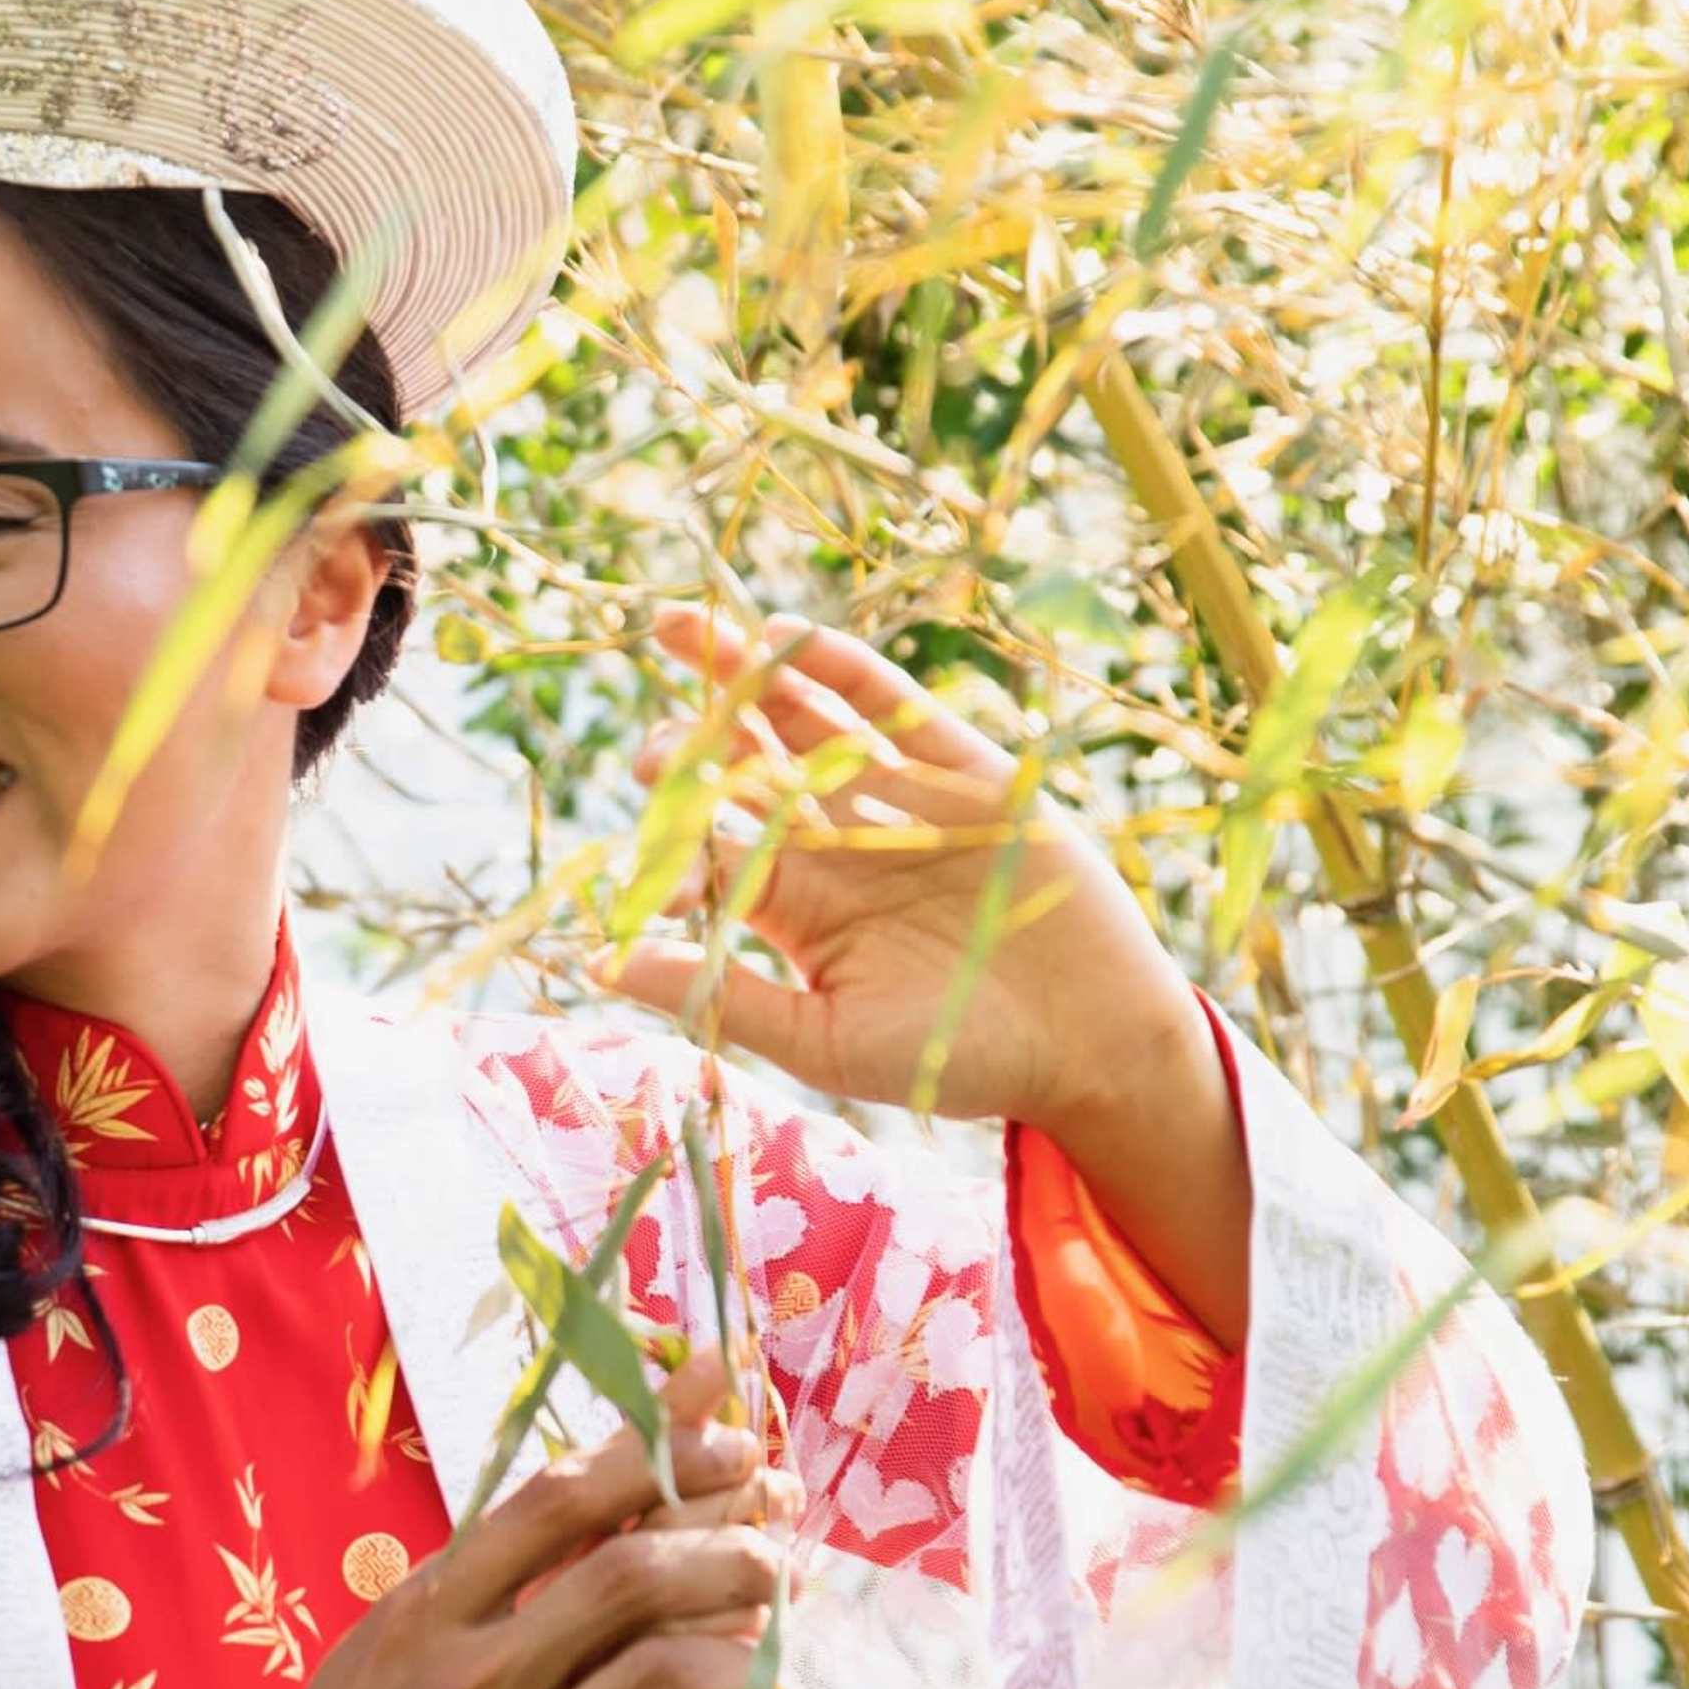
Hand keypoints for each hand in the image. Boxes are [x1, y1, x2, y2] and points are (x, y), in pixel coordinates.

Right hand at [199, 1384, 783, 1688]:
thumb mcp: (369, 1665)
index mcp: (422, 1619)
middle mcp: (471, 1683)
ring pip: (672, 1680)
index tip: (725, 1440)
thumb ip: (462, 1598)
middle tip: (773, 1546)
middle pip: (633, 1578)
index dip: (660, 1456)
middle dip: (729, 1547)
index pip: (556, 1502)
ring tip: (767, 1651)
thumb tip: (569, 1525)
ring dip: (744, 1656)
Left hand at [604, 618, 1247, 1346]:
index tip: (648, 863)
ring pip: (809, 722)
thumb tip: (599, 964)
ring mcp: (901, 801)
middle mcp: (840, 843)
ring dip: (746, 676)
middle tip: (650, 747)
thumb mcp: (825, 1041)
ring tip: (682, 629)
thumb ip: (724, 994)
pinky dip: (847, 671)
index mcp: (800, 906)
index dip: (672, 846)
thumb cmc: (955, 1059)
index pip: (715, 852)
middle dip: (693, 743)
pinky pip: (898, 709)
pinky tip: (792, 638)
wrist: (1088, 1047)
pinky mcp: (965, 775)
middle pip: (749, 770)